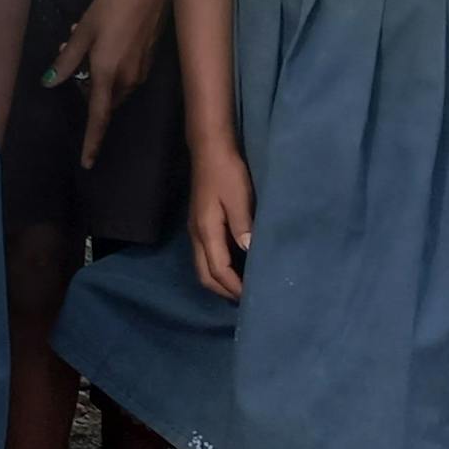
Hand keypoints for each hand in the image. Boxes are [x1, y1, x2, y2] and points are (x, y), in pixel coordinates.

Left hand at [45, 0, 166, 168]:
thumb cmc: (113, 5)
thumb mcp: (85, 30)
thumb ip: (67, 60)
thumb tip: (50, 82)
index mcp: (108, 75)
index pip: (98, 118)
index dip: (92, 141)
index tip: (88, 162)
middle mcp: (127, 80)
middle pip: (101, 100)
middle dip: (84, 85)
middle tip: (67, 51)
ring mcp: (140, 72)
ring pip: (111, 86)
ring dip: (95, 73)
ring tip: (81, 37)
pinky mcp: (147, 61)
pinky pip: (123, 74)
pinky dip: (108, 65)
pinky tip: (101, 38)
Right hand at [190, 145, 255, 301]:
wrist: (209, 149)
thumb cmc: (226, 172)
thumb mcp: (238, 197)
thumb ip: (243, 226)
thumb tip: (249, 253)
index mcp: (206, 231)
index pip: (218, 270)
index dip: (234, 287)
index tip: (252, 298)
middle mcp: (197, 235)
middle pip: (205, 275)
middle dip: (224, 290)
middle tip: (246, 300)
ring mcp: (196, 230)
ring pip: (203, 266)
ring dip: (220, 281)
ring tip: (242, 287)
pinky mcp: (201, 224)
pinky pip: (206, 256)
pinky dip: (219, 268)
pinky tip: (236, 265)